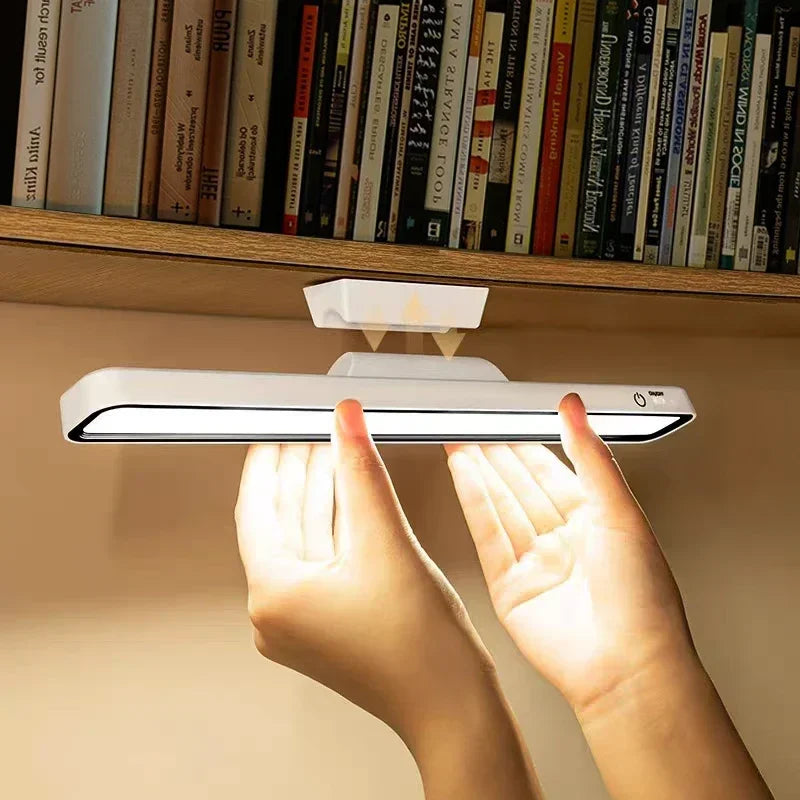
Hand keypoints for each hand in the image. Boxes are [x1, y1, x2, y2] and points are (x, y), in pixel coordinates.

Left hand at [235, 401, 541, 798]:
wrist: (451, 706)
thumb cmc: (421, 652)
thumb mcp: (387, 542)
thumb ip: (362, 473)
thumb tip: (346, 422)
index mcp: (275, 596)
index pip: (258, 508)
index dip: (269, 459)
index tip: (276, 429)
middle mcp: (278, 612)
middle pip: (281, 521)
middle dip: (298, 471)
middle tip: (309, 432)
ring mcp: (301, 621)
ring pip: (304, 539)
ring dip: (319, 494)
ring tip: (331, 453)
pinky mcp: (326, 624)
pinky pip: (321, 560)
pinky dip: (334, 525)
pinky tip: (348, 497)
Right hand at [445, 393, 693, 714]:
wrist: (628, 667)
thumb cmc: (642, 598)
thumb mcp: (619, 511)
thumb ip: (590, 456)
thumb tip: (575, 408)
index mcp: (595, 521)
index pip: (551, 471)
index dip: (526, 442)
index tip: (505, 417)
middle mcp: (563, 541)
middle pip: (520, 486)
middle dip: (495, 454)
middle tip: (470, 424)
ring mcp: (534, 564)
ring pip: (500, 506)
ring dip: (478, 472)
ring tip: (456, 440)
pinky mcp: (509, 587)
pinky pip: (487, 536)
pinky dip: (474, 502)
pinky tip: (462, 474)